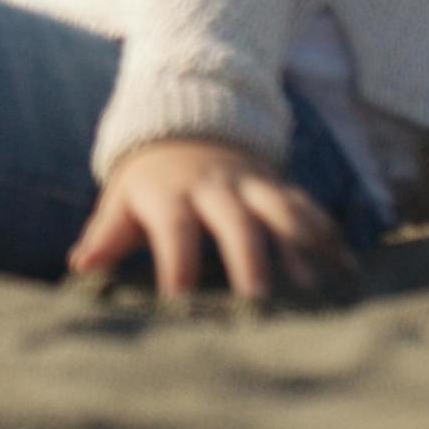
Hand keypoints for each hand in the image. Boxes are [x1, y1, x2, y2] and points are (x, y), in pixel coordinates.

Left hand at [70, 137, 355, 303]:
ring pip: (283, 212)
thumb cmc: (149, 183)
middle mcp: (216, 187)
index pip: (173, 231)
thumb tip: (80, 266)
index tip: (180, 305)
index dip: (176, 265)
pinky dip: (329, 238)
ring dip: (300, 248)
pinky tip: (348, 272)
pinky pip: (310, 210)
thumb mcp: (121, 201)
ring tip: (316, 290)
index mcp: (170, 195)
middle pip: (236, 223)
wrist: (187, 124)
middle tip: (259, 303)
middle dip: (250, 261)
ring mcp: (254, 185)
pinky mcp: (282, 187)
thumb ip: (105, 235)